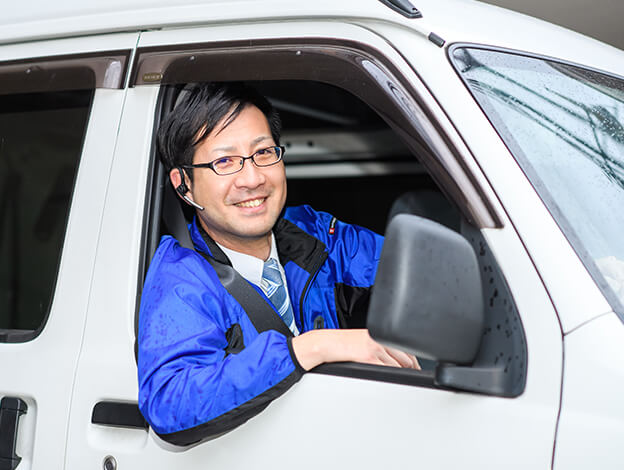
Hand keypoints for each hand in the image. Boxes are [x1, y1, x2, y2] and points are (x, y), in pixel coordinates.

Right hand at [291, 329, 419, 370]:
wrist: (327, 343)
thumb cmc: (341, 344)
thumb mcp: (363, 341)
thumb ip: (378, 347)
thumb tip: (392, 360)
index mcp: (379, 334)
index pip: (404, 347)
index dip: (413, 360)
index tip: (415, 368)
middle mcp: (380, 339)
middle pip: (405, 357)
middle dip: (412, 369)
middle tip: (414, 377)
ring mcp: (375, 348)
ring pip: (398, 365)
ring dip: (403, 375)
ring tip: (405, 382)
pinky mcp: (369, 357)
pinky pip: (387, 370)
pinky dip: (391, 377)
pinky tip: (391, 381)